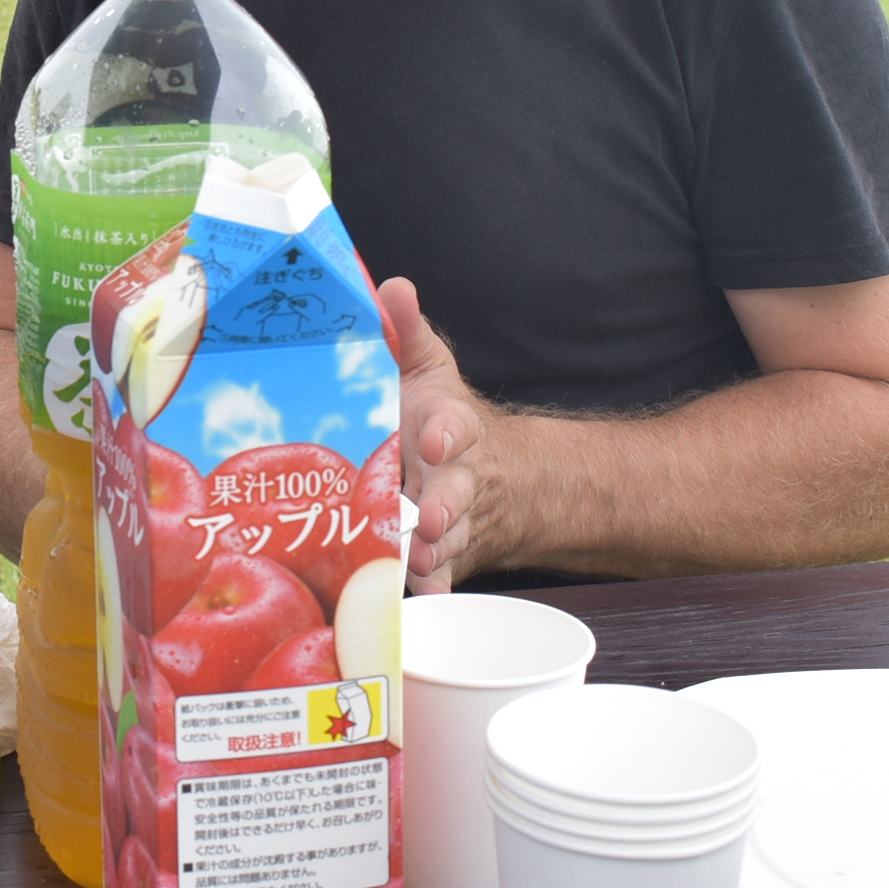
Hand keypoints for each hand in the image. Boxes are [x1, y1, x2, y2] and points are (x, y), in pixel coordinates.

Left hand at [377, 276, 521, 591]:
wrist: (498, 483)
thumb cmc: (440, 419)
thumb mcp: (430, 371)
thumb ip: (408, 332)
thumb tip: (390, 285)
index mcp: (451, 427)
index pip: (455, 425)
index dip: (447, 432)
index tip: (435, 438)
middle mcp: (458, 477)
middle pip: (456, 491)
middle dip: (445, 504)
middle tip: (430, 516)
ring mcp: (455, 521)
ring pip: (448, 539)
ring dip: (433, 550)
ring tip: (414, 558)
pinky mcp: (447, 556)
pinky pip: (442, 578)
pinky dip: (433, 590)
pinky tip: (418, 603)